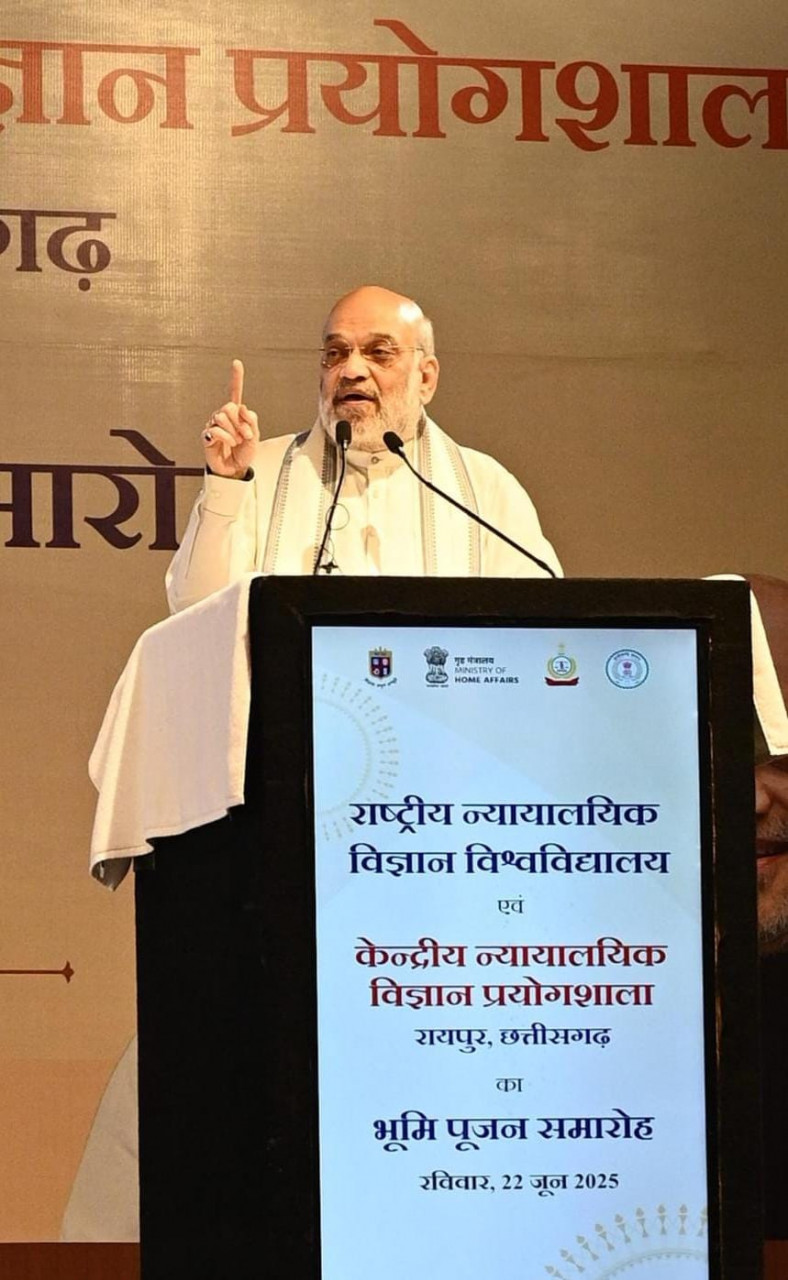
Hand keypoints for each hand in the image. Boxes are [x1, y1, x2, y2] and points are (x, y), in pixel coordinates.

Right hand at [202, 359, 259, 478]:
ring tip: (236, 442)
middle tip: (245, 436)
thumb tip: (243, 408)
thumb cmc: (243, 453)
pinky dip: (226, 437)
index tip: (237, 363)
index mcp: (237, 414)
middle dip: (240, 422)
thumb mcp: (255, 437)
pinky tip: (228, 443)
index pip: (235, 393)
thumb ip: (251, 420)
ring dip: (233, 431)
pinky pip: (215, 429)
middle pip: (229, 406)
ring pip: (222, 416)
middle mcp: (224, 417)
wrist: (235, 470)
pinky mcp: (207, 436)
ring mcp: (214, 425)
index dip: (236, 378)